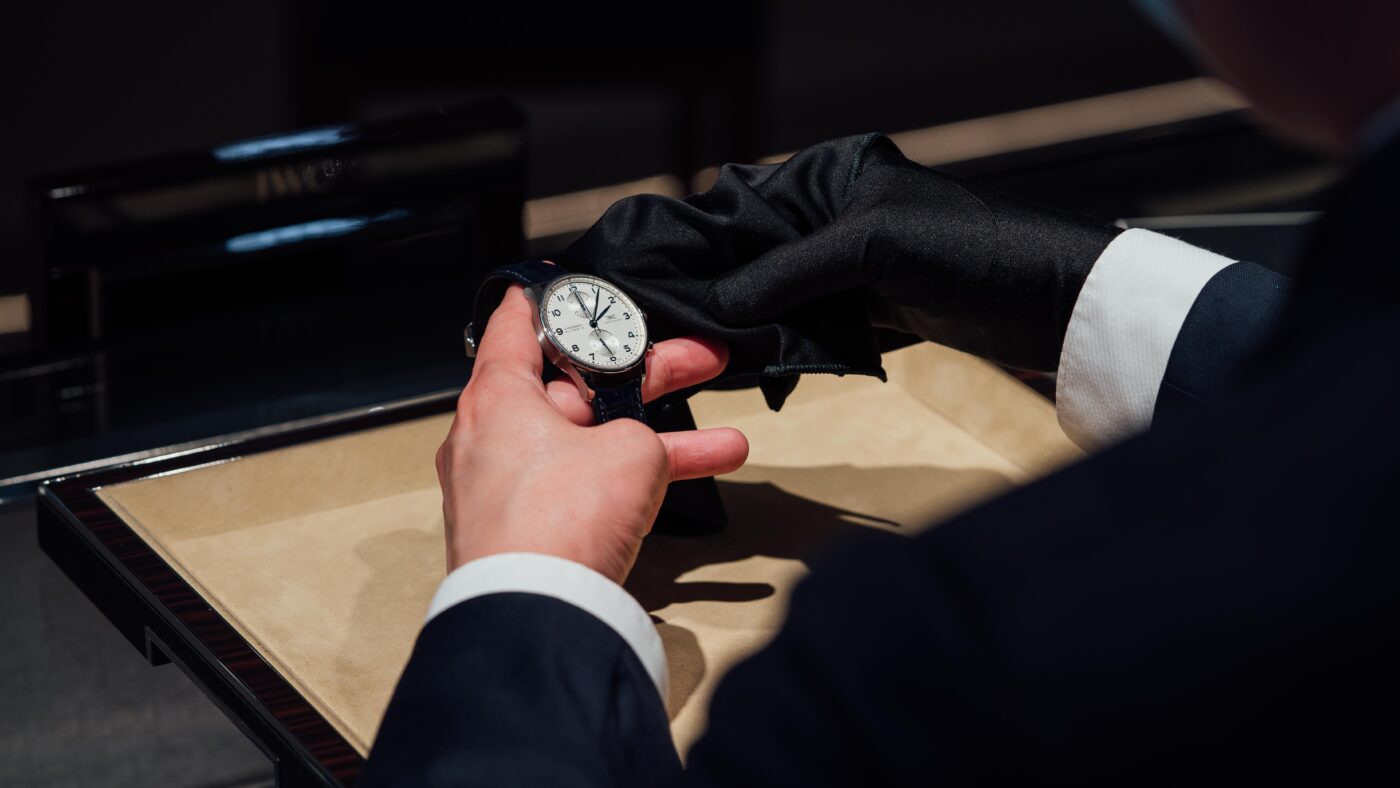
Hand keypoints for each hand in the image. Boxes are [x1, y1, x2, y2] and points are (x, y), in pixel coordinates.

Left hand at [436, 286, 748, 582]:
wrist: (539, 615)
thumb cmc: (562, 519)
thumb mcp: (628, 452)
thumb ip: (640, 435)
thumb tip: (634, 452)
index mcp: (496, 397)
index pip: (516, 325)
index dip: (551, 298)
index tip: (569, 283)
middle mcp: (493, 437)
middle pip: (575, 387)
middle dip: (646, 377)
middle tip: (696, 358)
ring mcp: (511, 486)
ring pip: (593, 441)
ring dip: (660, 438)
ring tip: (725, 437)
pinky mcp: (532, 528)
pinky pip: (591, 486)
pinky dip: (638, 481)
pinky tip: (704, 476)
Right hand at [562, 134, 1120, 374]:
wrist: (1051, 303)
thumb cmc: (969, 252)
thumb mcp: (870, 248)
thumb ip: (788, 272)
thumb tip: (715, 306)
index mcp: (834, 178)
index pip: (750, 208)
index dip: (707, 245)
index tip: (661, 282)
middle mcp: (839, 214)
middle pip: (761, 257)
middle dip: (726, 294)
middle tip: (676, 329)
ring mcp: (856, 265)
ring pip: (784, 296)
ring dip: (754, 326)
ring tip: (706, 354)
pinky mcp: (874, 307)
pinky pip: (814, 324)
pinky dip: (789, 346)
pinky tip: (757, 366)